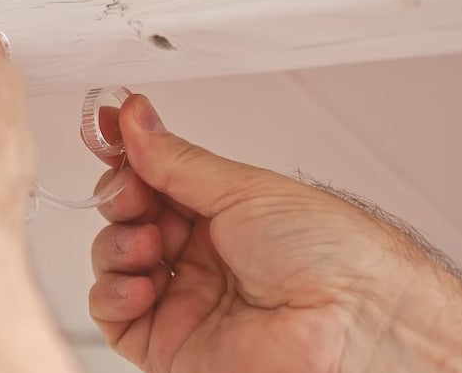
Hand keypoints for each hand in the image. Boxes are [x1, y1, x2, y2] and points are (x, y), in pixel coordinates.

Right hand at [89, 94, 461, 372]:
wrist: (355, 321)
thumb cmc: (332, 256)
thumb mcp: (242, 187)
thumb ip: (174, 158)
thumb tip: (134, 118)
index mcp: (223, 212)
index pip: (154, 177)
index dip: (127, 155)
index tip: (106, 129)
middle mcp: (202, 254)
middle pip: (128, 215)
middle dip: (122, 196)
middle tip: (133, 189)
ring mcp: (185, 299)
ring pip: (114, 260)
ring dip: (119, 241)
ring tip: (151, 241)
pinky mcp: (170, 343)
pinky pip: (113, 313)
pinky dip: (113, 290)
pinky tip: (141, 280)